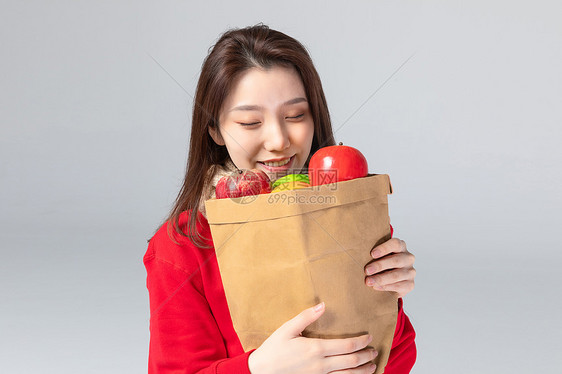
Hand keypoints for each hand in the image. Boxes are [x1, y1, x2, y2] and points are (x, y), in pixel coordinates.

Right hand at [248, 302, 377, 373]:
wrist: (261, 372)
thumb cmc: (273, 348)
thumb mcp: (287, 329)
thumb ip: (306, 317)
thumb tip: (323, 305)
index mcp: (316, 349)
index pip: (346, 346)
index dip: (361, 342)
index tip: (368, 337)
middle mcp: (321, 365)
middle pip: (352, 362)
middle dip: (366, 356)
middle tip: (374, 351)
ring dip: (363, 371)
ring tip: (372, 365)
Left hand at [364, 238, 415, 297]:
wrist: (391, 280)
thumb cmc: (382, 264)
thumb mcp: (379, 256)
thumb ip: (373, 253)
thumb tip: (355, 252)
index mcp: (400, 247)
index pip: (395, 244)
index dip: (384, 248)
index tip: (372, 254)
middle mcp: (408, 258)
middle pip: (395, 260)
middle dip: (379, 266)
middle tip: (366, 270)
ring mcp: (410, 271)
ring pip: (396, 275)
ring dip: (381, 278)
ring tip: (369, 281)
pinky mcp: (410, 284)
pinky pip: (399, 286)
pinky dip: (386, 287)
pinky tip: (376, 287)